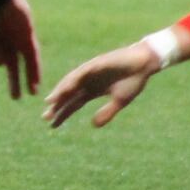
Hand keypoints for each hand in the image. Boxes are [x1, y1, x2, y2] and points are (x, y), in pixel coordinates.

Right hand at [0, 0, 41, 98]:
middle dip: (12, 81)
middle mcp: (4, 42)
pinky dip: (35, 70)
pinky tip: (36, 84)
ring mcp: (17, 39)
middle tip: (15, 98)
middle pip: (9, 65)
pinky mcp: (28, 36)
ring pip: (22, 64)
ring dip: (25, 78)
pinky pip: (33, 56)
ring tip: (30, 94)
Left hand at [43, 41, 158, 128]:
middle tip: (45, 117)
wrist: (145, 63)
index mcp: (92, 90)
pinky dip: (73, 80)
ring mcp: (90, 71)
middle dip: (57, 106)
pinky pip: (82, 72)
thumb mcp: (120, 101)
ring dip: (61, 92)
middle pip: (68, 95)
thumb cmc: (132, 80)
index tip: (52, 126)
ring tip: (50, 103)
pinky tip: (65, 89)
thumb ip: (107, 113)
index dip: (63, 114)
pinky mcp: (97, 63)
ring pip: (71, 83)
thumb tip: (93, 126)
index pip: (73, 104)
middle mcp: (87, 81)